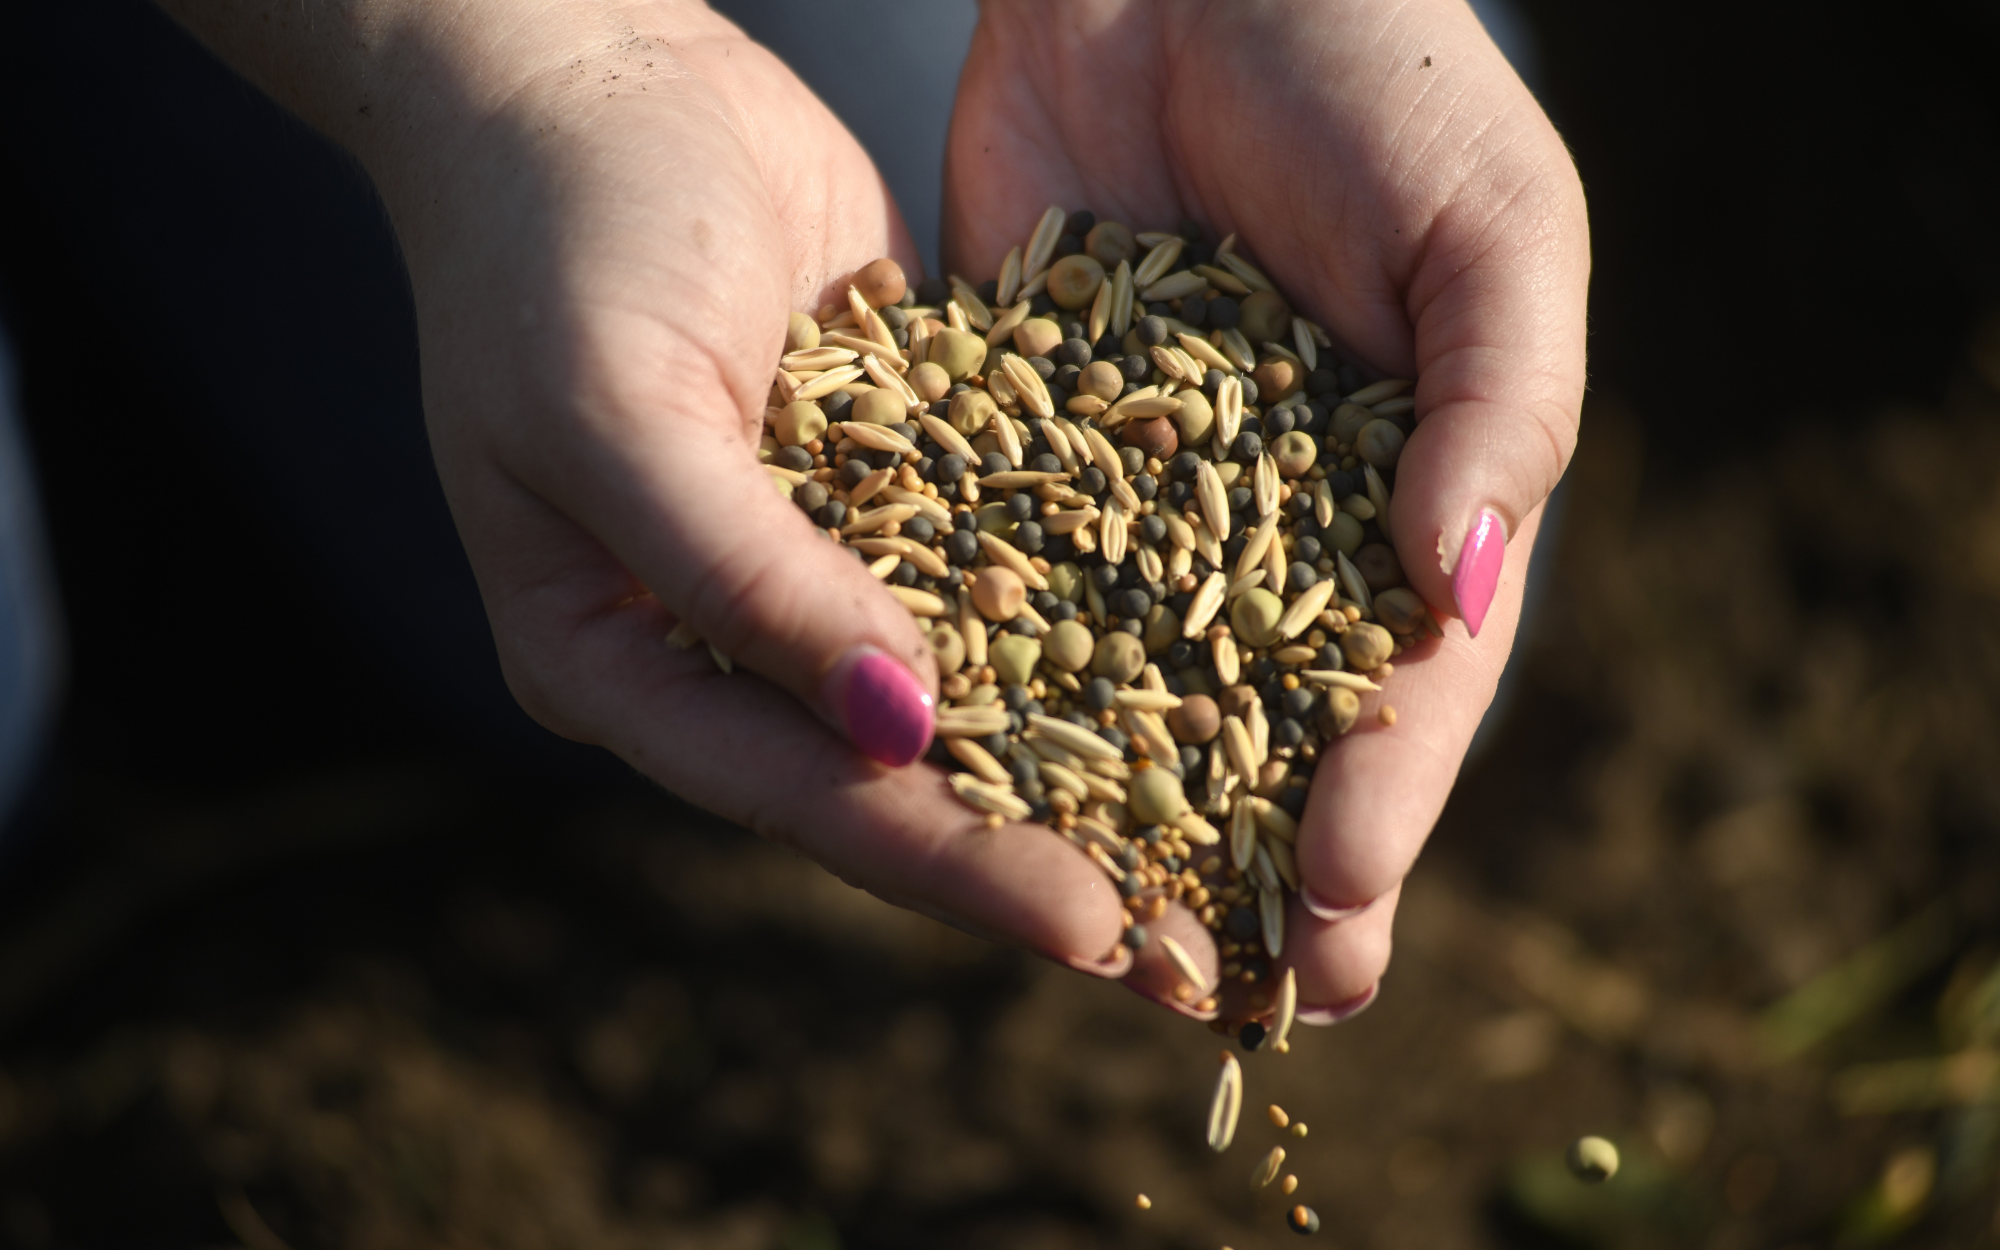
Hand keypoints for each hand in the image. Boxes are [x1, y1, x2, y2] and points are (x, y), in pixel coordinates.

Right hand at [162, 1, 1142, 976]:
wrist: (583, 69)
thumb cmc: (549, 240)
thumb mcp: (618, 416)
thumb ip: (745, 580)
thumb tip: (898, 729)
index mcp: (615, 660)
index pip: (801, 793)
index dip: (948, 862)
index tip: (1093, 927)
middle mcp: (721, 637)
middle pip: (899, 774)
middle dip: (1044, 852)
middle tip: (1194, 945)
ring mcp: (814, 557)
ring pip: (967, 685)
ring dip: (1091, 759)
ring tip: (1231, 835)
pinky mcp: (895, 474)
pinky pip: (1001, 560)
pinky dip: (1093, 613)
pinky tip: (1213, 663)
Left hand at [946, 0, 1589, 1019]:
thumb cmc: (1384, 73)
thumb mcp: (1495, 226)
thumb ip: (1503, 410)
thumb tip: (1454, 598)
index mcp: (1412, 495)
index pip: (1407, 685)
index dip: (1381, 803)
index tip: (1336, 911)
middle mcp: (1273, 519)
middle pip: (1265, 723)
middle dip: (1251, 863)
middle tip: (1228, 1004)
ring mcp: (1139, 490)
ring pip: (1124, 680)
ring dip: (1114, 817)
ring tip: (1093, 940)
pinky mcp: (1016, 434)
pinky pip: (1001, 569)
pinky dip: (982, 668)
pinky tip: (955, 771)